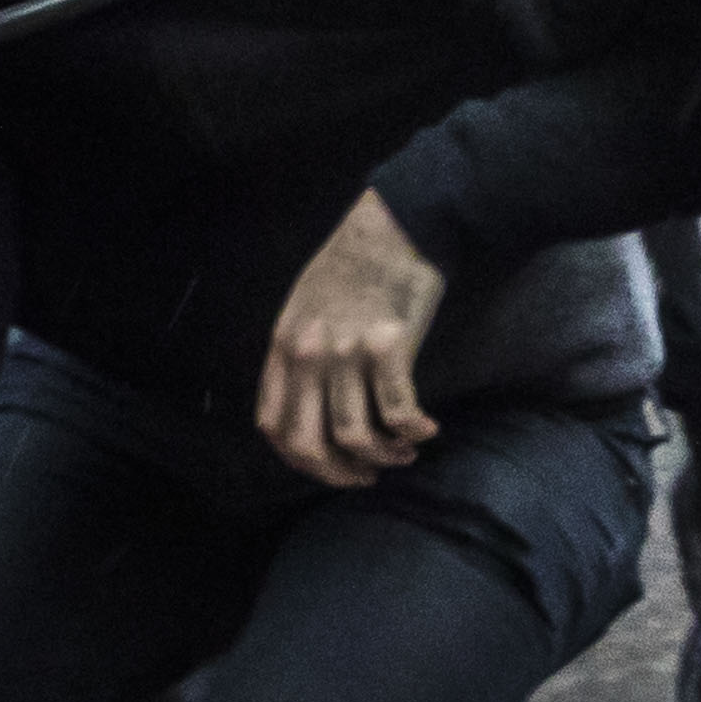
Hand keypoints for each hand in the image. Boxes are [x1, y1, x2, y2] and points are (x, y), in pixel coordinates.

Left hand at [259, 188, 446, 486]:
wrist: (396, 225)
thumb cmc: (354, 263)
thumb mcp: (305, 305)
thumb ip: (299, 351)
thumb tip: (307, 400)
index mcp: (284, 345)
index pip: (273, 424)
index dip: (299, 458)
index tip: (329, 464)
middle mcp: (308, 354)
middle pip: (307, 444)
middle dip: (338, 474)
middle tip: (366, 476)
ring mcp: (347, 352)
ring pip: (355, 436)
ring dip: (383, 457)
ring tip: (404, 452)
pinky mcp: (389, 346)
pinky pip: (397, 411)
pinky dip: (412, 431)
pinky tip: (427, 429)